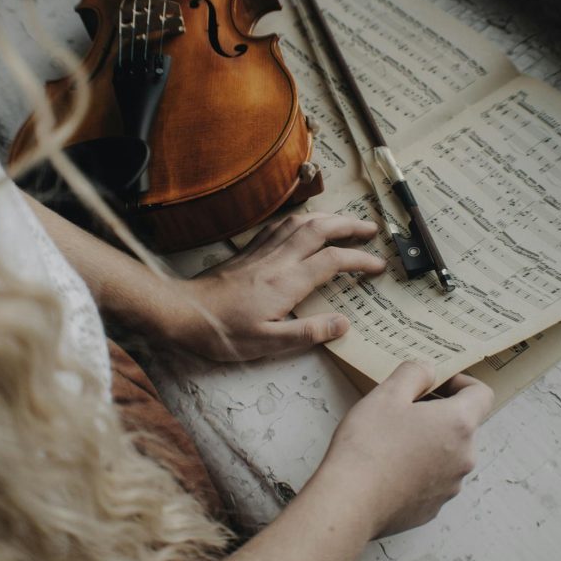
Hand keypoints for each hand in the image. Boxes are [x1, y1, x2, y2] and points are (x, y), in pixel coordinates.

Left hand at [172, 213, 385, 360]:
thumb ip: (307, 332)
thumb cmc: (222, 332)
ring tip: (345, 222)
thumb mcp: (268, 343)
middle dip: (349, 226)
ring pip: (300, 222)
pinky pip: (279, 226)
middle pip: (320, 230)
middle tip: (371, 230)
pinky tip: (303, 223)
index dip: (359, 260)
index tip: (377, 267)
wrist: (182, 312)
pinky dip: (300, 220)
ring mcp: (261, 252)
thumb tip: (343, 324)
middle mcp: (277, 260)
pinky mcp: (247, 252)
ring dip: (327, 218)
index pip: (333, 261)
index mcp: (287, 282)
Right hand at [313, 361, 493, 537]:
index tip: (436, 384)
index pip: (482, 394)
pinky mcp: (433, 508)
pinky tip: (388, 469)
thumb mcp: (387, 393)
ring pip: (447, 454)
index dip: (461, 383)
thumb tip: (428, 372)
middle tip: (403, 411)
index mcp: (458, 424)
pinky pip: (433, 480)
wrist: (350, 501)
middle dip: (438, 414)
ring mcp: (451, 486)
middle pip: (462, 425)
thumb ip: (414, 373)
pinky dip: (418, 470)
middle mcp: (464, 457)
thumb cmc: (369, 445)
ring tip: (391, 442)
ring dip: (428, 443)